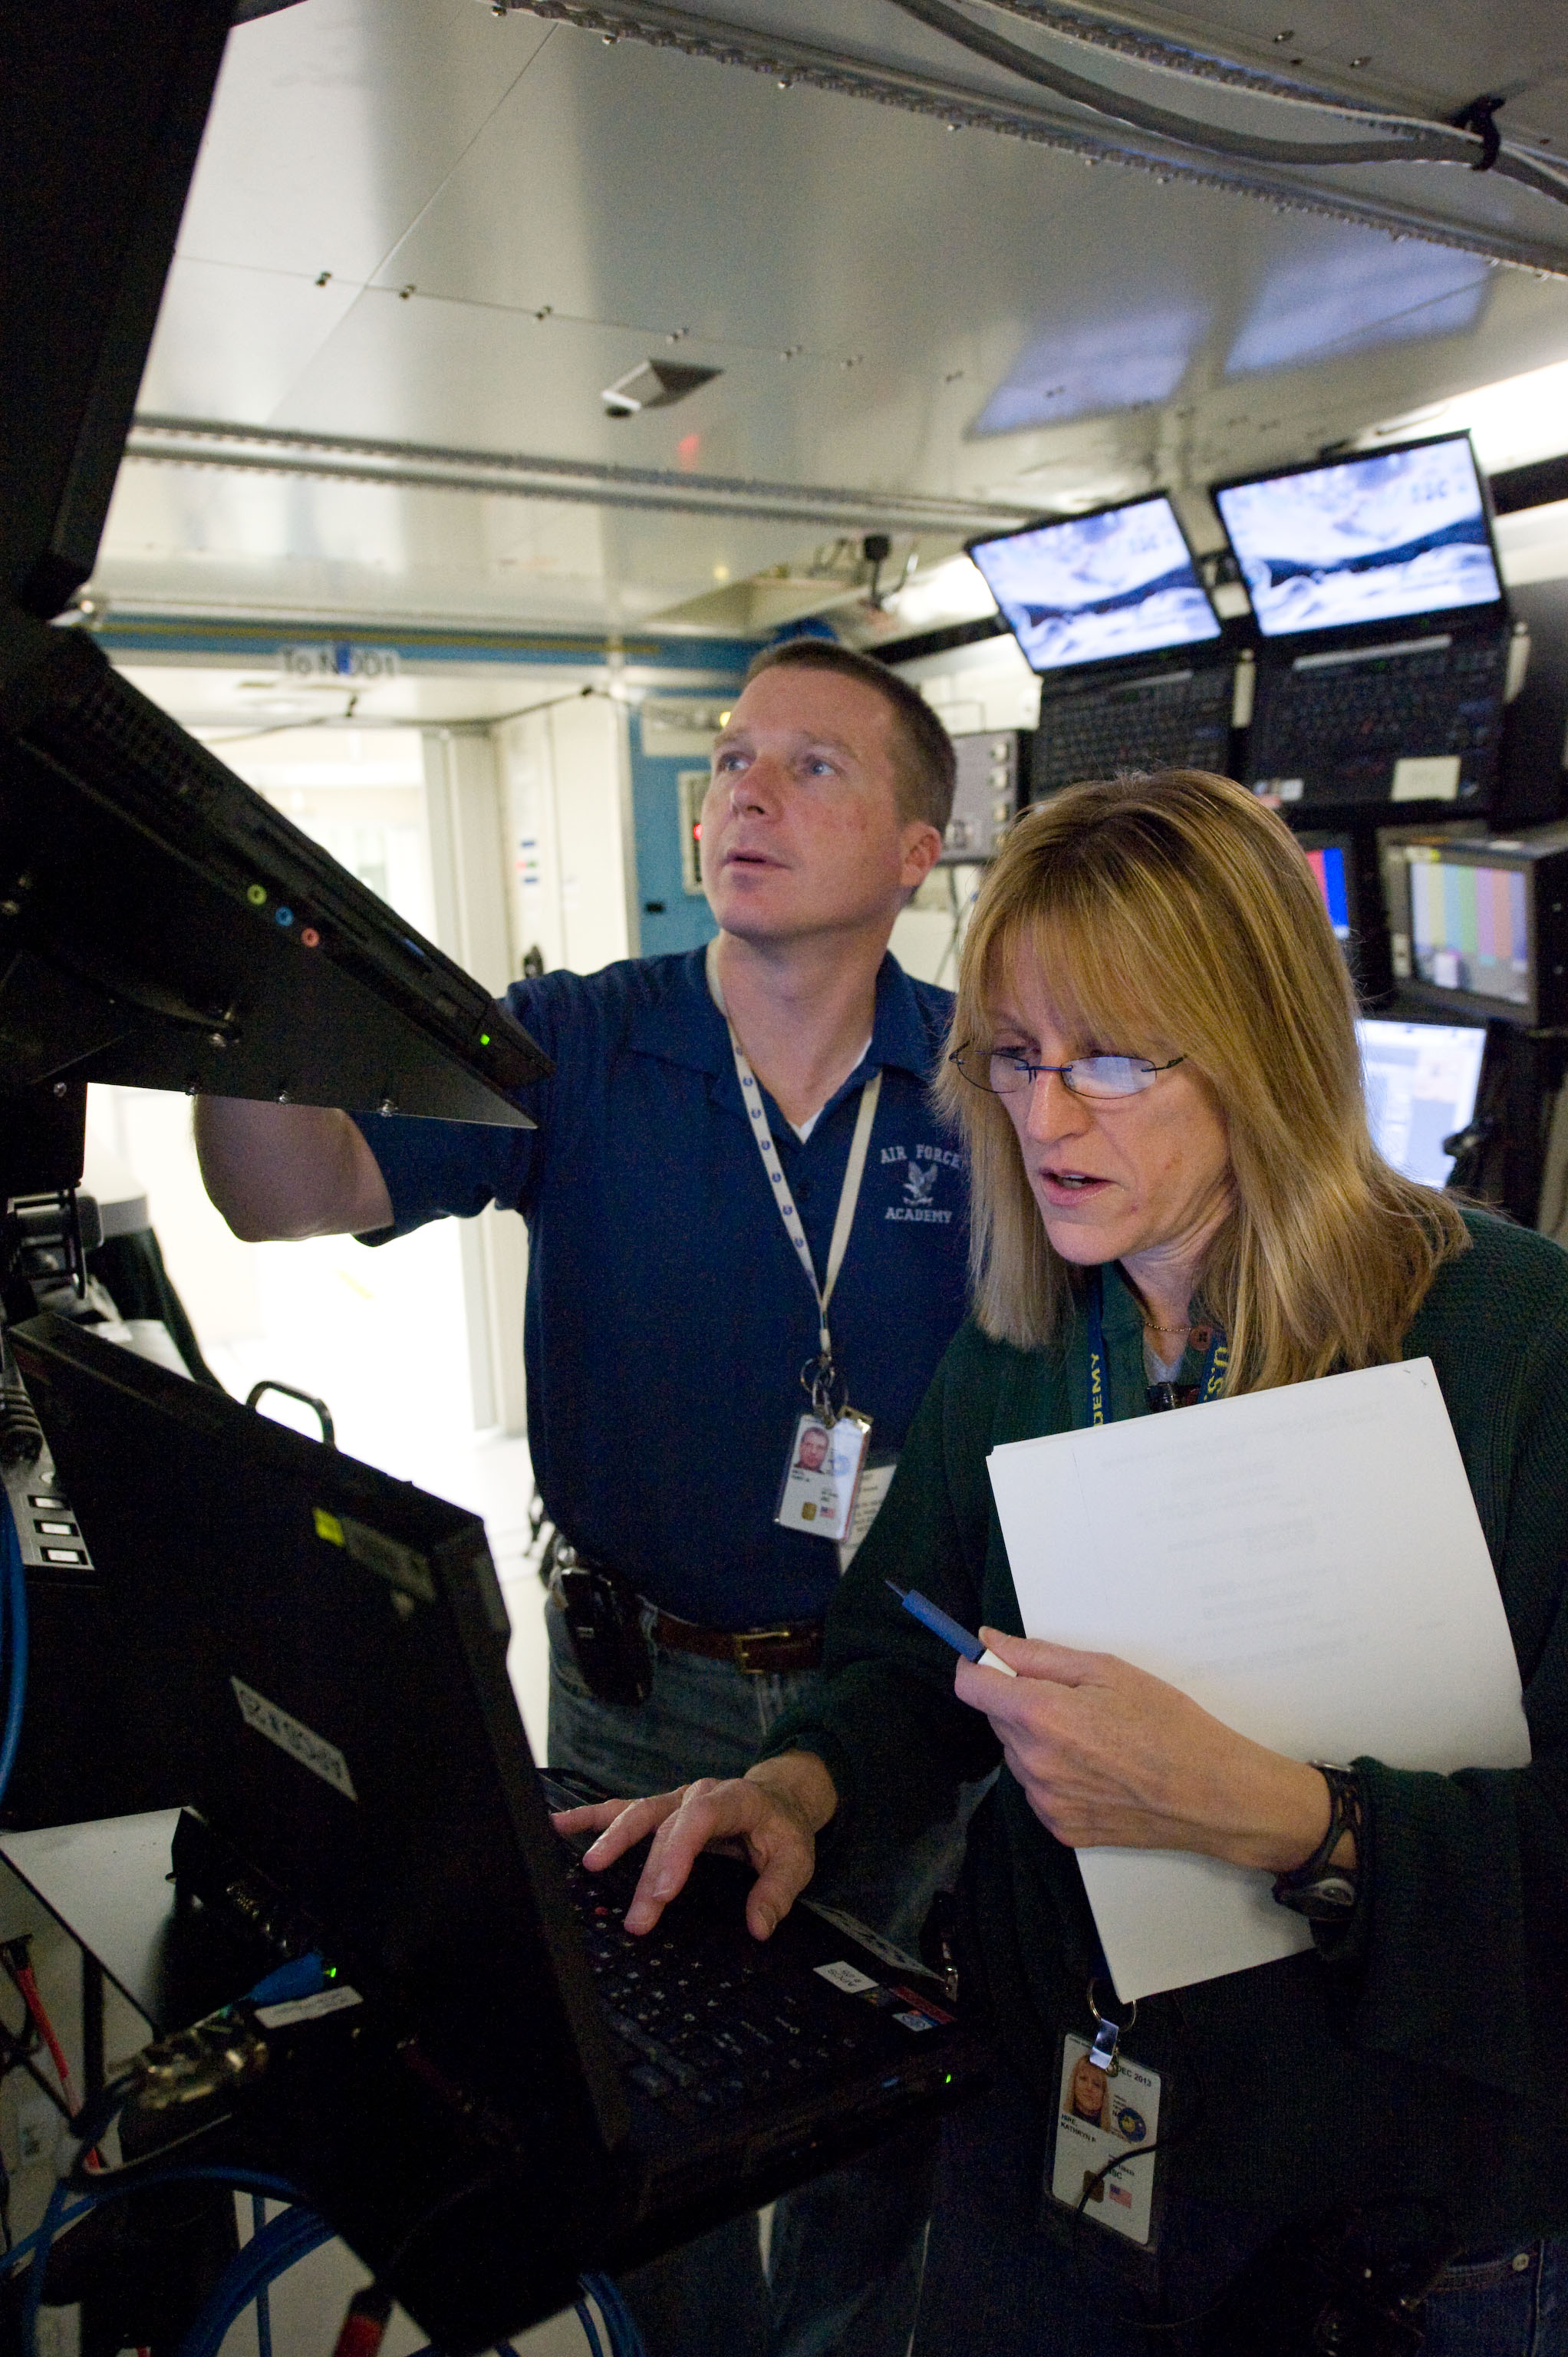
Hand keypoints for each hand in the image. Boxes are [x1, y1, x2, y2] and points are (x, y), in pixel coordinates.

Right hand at [551, 1751, 836, 1938]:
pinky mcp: (662, 1811)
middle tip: (637, 1918)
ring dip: (613, 1839)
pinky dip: (591, 1817)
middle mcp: (699, 1795)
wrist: (778, 1799)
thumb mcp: (796, 1859)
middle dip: (648, 1874)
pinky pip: (622, 1809)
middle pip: (665, 1829)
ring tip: (590, 1866)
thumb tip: (759, 1925)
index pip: (700, 1820)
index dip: (679, 1853)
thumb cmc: (783, 1828)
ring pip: (638, 1814)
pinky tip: (562, 1824)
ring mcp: (676, 1801)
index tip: (665, 1892)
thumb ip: (777, 1891)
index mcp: (734, 1800)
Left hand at [954, 1629, 1338, 1873]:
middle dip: (1020, 1702)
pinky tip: (1098, 1770)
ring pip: (1018, 1756)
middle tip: (1074, 1700)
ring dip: (1038, 1740)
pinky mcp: (1061, 1829)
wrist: (1213, 1795)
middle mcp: (1032, 1762)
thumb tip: (988, 1641)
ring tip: (1094, 1738)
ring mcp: (1045, 1802)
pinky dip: (1056, 1776)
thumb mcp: (1107, 1670)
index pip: (970, 1686)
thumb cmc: (1168, 1723)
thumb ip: (1039, 1656)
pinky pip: (1039, 1791)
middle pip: (997, 1720)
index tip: (994, 1661)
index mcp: (1040, 1716)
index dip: (979, 1667)